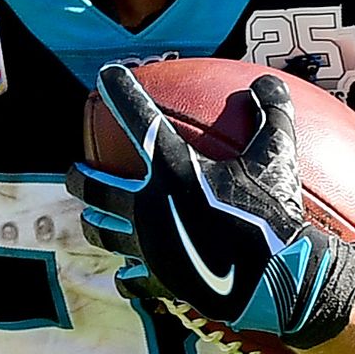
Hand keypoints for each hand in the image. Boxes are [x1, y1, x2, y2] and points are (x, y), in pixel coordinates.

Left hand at [66, 64, 354, 348]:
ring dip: (95, 222)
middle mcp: (148, 205)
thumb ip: (272, 111)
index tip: (105, 74)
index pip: (138, 118)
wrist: (274, 279)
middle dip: (79, 176)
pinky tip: (126, 276)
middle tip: (75, 171)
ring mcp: (148, 245)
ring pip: (102, 231)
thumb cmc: (274, 212)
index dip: (120, 91)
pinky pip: (132, 278)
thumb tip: (265, 82)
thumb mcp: (279, 154)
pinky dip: (128, 275)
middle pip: (94, 185)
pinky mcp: (159, 279)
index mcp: (172, 168)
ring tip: (91, 218)